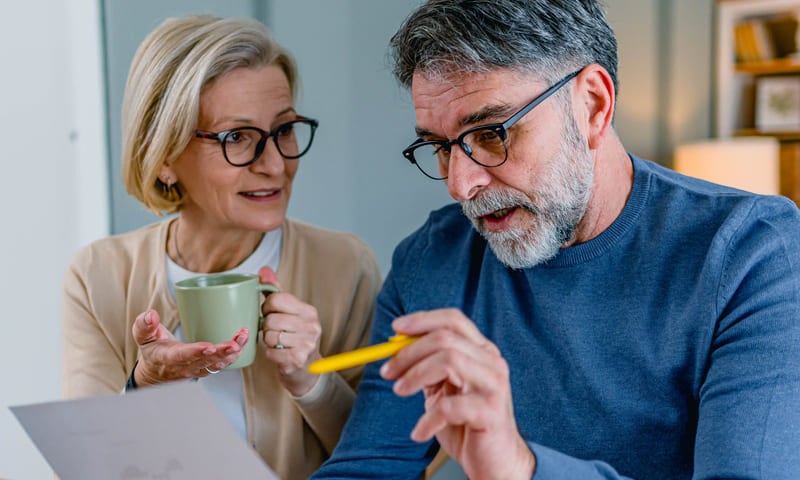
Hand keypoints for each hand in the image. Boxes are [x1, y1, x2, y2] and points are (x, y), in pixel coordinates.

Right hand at [132, 309, 248, 385]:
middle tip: (235, 344)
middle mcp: (185, 367)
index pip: (182, 356)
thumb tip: (151, 314)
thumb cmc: (152, 351)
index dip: (196, 352)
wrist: (156, 373)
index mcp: (168, 358)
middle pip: (205, 362)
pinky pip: (223, 363)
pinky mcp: (207, 368)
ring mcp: (198, 370)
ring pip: (217, 364)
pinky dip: (235, 353)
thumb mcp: (143, 337)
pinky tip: (244, 340)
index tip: (208, 347)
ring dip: (233, 352)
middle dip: (221, 353)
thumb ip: (144, 325)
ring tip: (244, 337)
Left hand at [258, 266, 322, 396]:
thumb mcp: (289, 312)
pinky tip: (280, 354)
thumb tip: (264, 269)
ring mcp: (306, 343)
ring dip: (269, 341)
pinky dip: (271, 354)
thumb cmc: (295, 337)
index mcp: (309, 311)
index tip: (271, 314)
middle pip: (271, 319)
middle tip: (276, 332)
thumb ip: (276, 291)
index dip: (267, 307)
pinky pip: (271, 352)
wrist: (307, 370)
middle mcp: (311, 326)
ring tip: (279, 343)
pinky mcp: (298, 359)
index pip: (277, 299)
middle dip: (267, 328)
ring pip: (269, 336)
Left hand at [380, 308, 535, 479]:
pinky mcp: (490, 412)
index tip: (395, 328)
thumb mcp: (444, 388)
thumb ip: (428, 365)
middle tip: (389, 372)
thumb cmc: (467, 423)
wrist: (495, 461)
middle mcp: (492, 362)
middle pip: (445, 339)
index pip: (453, 320)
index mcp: (482, 351)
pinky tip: (420, 432)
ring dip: (415, 376)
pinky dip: (427, 419)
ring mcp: (494, 385)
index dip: (422, 320)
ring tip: (400, 392)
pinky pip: (449, 406)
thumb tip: (396, 345)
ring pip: (449, 361)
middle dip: (409, 353)